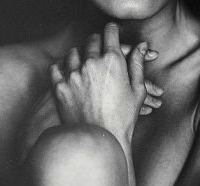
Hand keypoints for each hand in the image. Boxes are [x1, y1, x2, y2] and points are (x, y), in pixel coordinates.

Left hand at [49, 22, 163, 147]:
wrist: (100, 140)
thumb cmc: (122, 119)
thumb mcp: (137, 92)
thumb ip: (137, 65)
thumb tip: (142, 46)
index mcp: (112, 61)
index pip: (110, 33)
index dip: (112, 31)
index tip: (112, 33)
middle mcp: (91, 63)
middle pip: (91, 41)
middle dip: (97, 43)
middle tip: (99, 49)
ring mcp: (73, 75)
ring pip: (73, 53)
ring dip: (79, 56)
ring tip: (83, 64)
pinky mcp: (60, 87)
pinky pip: (56, 67)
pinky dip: (62, 68)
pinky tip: (68, 73)